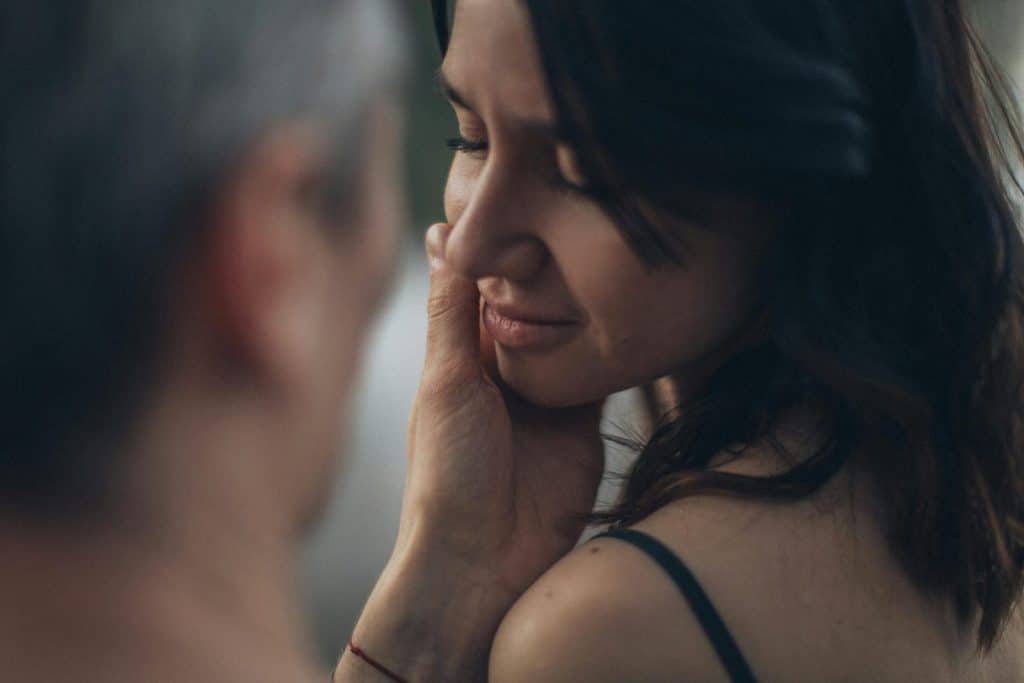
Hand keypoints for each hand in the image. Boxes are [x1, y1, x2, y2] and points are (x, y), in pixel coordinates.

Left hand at [400, 223, 604, 597]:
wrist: (485, 564)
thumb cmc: (448, 474)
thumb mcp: (446, 382)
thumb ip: (453, 313)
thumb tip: (442, 236)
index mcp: (461, 357)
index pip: (484, 287)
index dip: (502, 247)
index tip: (521, 189)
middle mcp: (504, 371)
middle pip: (533, 306)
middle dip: (551, 269)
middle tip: (581, 209)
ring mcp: (547, 397)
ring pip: (571, 333)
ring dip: (585, 303)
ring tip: (611, 247)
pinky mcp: (583, 423)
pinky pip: (601, 373)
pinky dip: (612, 346)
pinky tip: (630, 309)